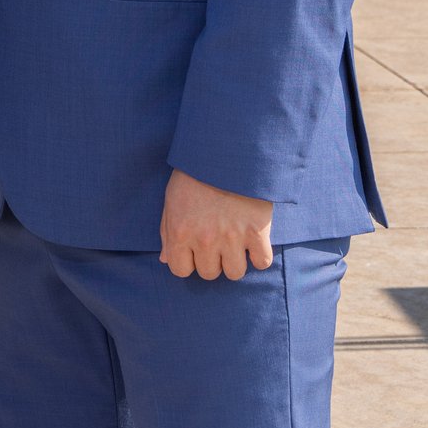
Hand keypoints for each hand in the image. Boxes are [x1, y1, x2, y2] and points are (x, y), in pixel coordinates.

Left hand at [159, 169, 273, 280]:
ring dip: (235, 261)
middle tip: (216, 243)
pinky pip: (261, 262)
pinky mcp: (257, 232)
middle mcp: (205, 240)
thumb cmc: (194, 176)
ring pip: (234, 273)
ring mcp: (232, 238)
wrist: (226, 153)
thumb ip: (168, 233)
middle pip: (209, 274)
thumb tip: (165, 260)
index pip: (180, 270)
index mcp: (180, 233)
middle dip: (211, 261)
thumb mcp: (172, 201)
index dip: (187, 262)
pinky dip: (259, 256)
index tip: (194, 252)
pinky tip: (254, 243)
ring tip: (235, 244)